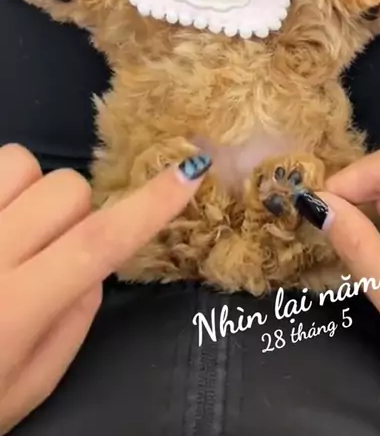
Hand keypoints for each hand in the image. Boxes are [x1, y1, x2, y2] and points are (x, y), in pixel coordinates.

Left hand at [0, 143, 209, 433]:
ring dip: (33, 191)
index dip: (151, 206)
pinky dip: (1, 188)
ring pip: (22, 162)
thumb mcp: (25, 389)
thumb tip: (99, 265)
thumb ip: (72, 325)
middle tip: (55, 251)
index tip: (190, 173)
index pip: (99, 244)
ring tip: (14, 228)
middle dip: (77, 213)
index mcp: (16, 308)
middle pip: (67, 189)